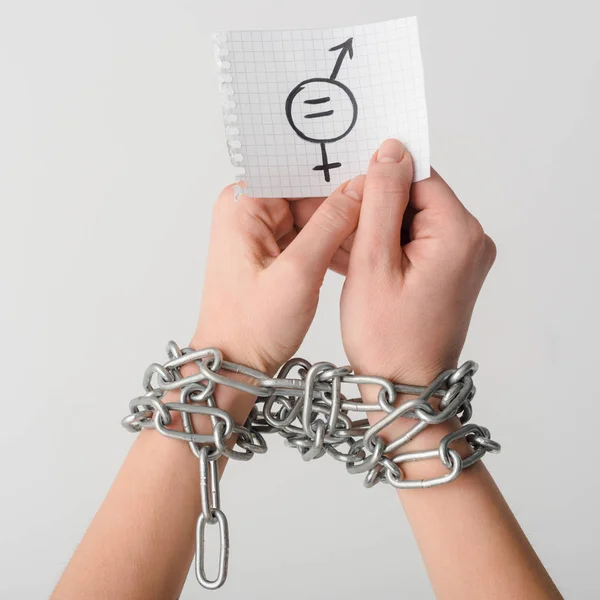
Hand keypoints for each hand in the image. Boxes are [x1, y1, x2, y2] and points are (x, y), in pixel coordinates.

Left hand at [192, 183, 362, 374]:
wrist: (234, 364)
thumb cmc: (251, 327)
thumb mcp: (298, 273)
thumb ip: (331, 225)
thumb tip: (359, 188)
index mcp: (242, 205)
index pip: (296, 170)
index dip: (335, 170)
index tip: (371, 171)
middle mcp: (247, 212)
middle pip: (306, 189)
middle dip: (342, 200)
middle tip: (379, 206)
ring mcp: (259, 232)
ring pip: (311, 212)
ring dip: (339, 223)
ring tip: (369, 231)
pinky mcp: (271, 251)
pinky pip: (308, 233)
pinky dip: (330, 241)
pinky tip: (352, 250)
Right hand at [340, 138, 495, 383]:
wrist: (405, 389)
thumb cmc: (387, 338)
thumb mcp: (373, 262)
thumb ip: (381, 200)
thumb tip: (392, 150)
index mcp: (459, 233)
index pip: (419, 176)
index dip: (379, 179)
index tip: (347, 193)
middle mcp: (471, 241)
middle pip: (417, 198)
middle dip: (376, 208)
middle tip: (343, 229)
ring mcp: (463, 258)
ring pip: (411, 221)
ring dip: (377, 230)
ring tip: (348, 253)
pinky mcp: (451, 271)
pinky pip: (415, 243)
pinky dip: (387, 248)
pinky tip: (359, 262)